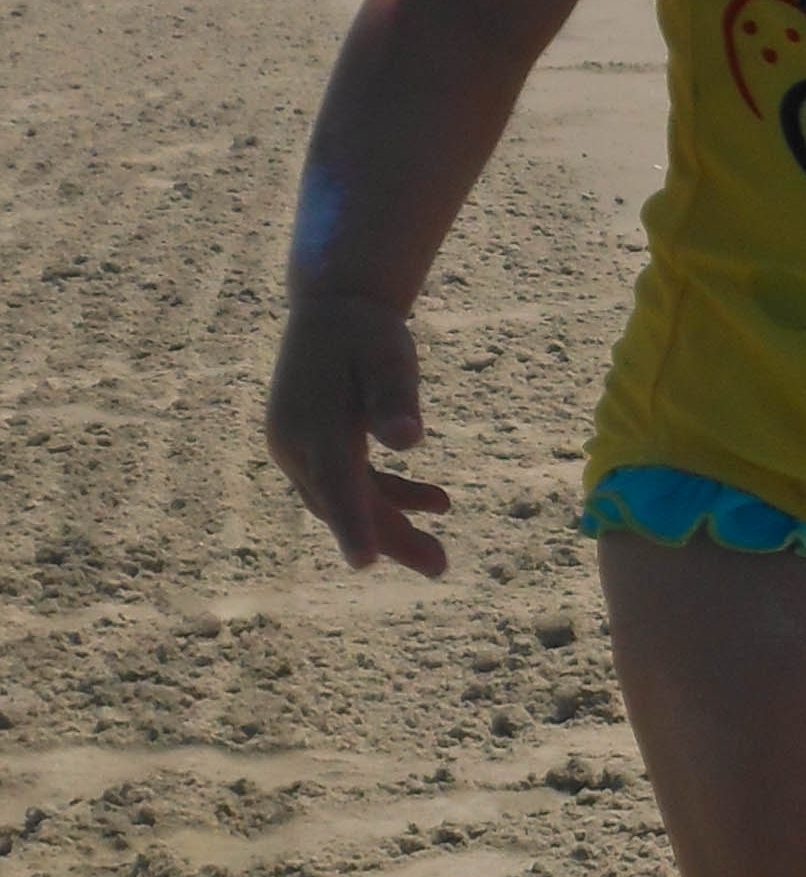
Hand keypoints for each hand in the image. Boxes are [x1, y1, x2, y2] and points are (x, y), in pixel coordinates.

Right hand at [267, 288, 451, 573]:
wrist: (333, 310)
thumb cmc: (366, 331)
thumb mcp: (389, 355)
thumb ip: (395, 399)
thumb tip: (408, 440)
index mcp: (314, 422)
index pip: (336, 482)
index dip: (353, 524)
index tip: (365, 563)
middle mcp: (295, 443)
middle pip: (342, 504)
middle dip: (389, 539)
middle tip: (440, 566)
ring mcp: (297, 450)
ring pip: (344, 501)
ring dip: (391, 525)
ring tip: (439, 555)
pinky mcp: (311, 450)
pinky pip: (348, 486)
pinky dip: (387, 498)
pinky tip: (435, 502)